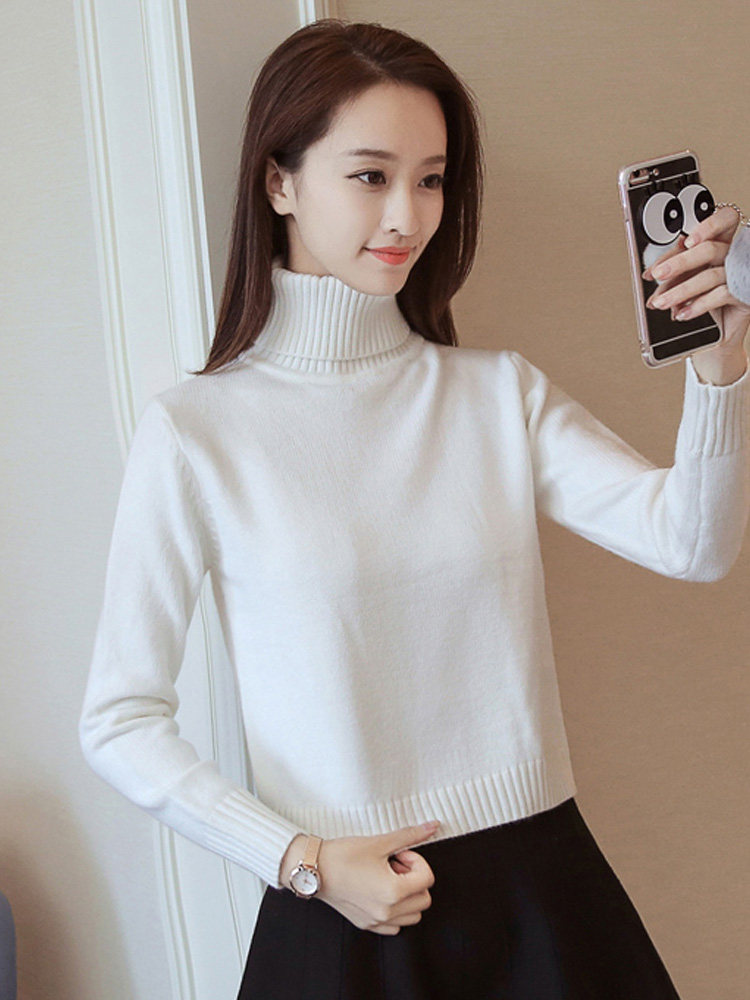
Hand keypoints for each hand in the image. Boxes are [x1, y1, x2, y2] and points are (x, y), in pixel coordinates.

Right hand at [282, 821, 440, 934]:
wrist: (313, 868)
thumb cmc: (343, 855)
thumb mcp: (379, 842)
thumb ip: (410, 835)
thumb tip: (433, 826)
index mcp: (393, 891)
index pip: (427, 879)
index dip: (417, 860)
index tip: (400, 853)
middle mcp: (387, 911)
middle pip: (424, 898)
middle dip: (414, 878)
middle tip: (395, 864)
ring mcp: (377, 921)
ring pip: (413, 915)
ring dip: (408, 896)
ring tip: (388, 878)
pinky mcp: (366, 924)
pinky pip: (395, 925)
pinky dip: (396, 911)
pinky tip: (381, 892)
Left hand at [643, 205, 749, 357]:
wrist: (725, 331)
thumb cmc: (707, 302)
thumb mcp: (689, 282)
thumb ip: (678, 271)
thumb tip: (653, 271)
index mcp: (722, 245)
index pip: (718, 226)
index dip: (705, 228)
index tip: (684, 241)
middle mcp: (734, 257)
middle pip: (709, 250)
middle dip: (679, 262)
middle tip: (657, 274)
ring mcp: (740, 275)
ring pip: (709, 276)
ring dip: (680, 291)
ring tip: (660, 303)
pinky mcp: (743, 294)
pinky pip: (720, 295)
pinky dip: (697, 305)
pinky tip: (682, 314)